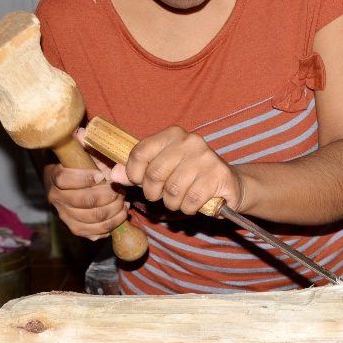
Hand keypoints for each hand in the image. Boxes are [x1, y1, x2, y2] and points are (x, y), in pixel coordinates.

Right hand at [45, 147, 128, 239]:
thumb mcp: (83, 151)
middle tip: (120, 190)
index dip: (84, 179)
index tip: (101, 175)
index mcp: (55, 176)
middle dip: (108, 196)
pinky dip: (112, 224)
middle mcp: (56, 199)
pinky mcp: (76, 229)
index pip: (63, 180)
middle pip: (84, 202)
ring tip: (123, 201)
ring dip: (114, 210)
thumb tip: (81, 133)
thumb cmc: (82, 165)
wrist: (74, 185)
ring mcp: (65, 216)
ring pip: (93, 218)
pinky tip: (120, 213)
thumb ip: (83, 143)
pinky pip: (95, 232)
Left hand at [108, 125, 243, 215]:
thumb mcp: (163, 170)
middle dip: (153, 192)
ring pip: (172, 190)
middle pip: (155, 173)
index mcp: (173, 134)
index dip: (134, 173)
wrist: (229, 183)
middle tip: (161, 195)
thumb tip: (113, 175)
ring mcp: (206, 157)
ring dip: (172, 203)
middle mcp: (190, 141)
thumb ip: (138, 171)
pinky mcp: (218, 175)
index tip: (139, 182)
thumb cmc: (190, 176)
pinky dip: (187, 208)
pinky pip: (190, 200)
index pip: (140, 152)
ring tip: (180, 199)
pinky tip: (193, 203)